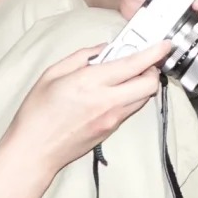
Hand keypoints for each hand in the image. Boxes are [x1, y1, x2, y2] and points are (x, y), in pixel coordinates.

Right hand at [8, 42, 170, 171]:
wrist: (33, 152)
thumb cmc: (37, 114)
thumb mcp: (52, 74)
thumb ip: (80, 57)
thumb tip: (101, 49)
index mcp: (91, 82)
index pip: (133, 65)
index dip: (154, 52)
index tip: (164, 45)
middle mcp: (107, 101)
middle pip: (149, 84)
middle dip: (153, 69)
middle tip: (146, 61)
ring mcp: (112, 118)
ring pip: (143, 98)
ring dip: (144, 84)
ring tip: (130, 75)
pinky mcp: (111, 130)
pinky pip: (131, 109)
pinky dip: (132, 97)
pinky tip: (117, 91)